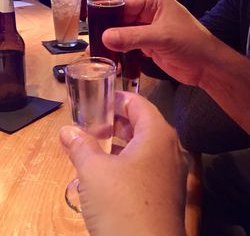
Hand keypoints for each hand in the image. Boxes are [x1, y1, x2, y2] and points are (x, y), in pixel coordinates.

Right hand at [60, 91, 188, 235]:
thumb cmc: (121, 203)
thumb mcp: (94, 171)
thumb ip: (80, 146)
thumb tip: (66, 131)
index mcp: (158, 135)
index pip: (139, 104)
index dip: (119, 99)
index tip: (100, 99)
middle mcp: (170, 149)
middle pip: (143, 123)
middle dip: (118, 120)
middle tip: (96, 120)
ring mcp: (172, 171)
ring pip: (146, 145)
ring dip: (122, 140)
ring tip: (100, 140)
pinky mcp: (168, 190)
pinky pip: (148, 163)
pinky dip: (130, 158)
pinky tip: (112, 167)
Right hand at [102, 0, 223, 85]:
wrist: (205, 67)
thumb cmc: (188, 43)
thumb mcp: (160, 36)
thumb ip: (132, 37)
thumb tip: (104, 37)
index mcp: (154, 3)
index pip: (125, 4)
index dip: (108, 12)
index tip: (92, 24)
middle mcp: (149, 15)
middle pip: (123, 20)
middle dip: (109, 31)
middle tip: (92, 42)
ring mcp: (148, 32)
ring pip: (125, 35)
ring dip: (114, 44)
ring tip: (98, 53)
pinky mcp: (149, 48)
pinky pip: (131, 47)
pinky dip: (122, 53)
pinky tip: (112, 60)